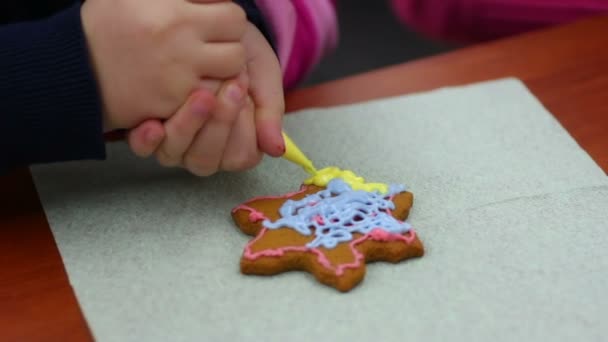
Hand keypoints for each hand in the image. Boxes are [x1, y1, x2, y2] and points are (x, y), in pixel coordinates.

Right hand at [81, 0, 247, 130]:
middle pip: (238, 51)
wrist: (75, 68)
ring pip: (228, 80)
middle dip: (229, 48)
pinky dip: (205, 96)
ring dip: (222, 74)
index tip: (213, 22)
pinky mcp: (171, 105)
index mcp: (176, 13)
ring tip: (204, 67)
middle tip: (212, 48)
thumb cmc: (107, 23)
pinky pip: (208, 102)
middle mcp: (181, 45)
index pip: (234, 17)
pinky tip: (191, 87)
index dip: (226, 19)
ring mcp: (178, 79)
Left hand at [126, 23, 285, 174]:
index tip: (243, 95)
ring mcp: (177, 145)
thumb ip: (271, 112)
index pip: (239, 157)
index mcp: (238, 145)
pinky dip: (148, 140)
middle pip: (206, 161)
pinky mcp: (150, 133)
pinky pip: (145, 149)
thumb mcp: (264, 77)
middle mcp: (206, 151)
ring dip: (187, 127)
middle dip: (217, 125)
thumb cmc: (242, 56)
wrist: (210, 33)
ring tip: (200, 94)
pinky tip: (153, 124)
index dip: (241, 131)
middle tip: (228, 88)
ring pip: (177, 155)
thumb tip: (276, 149)